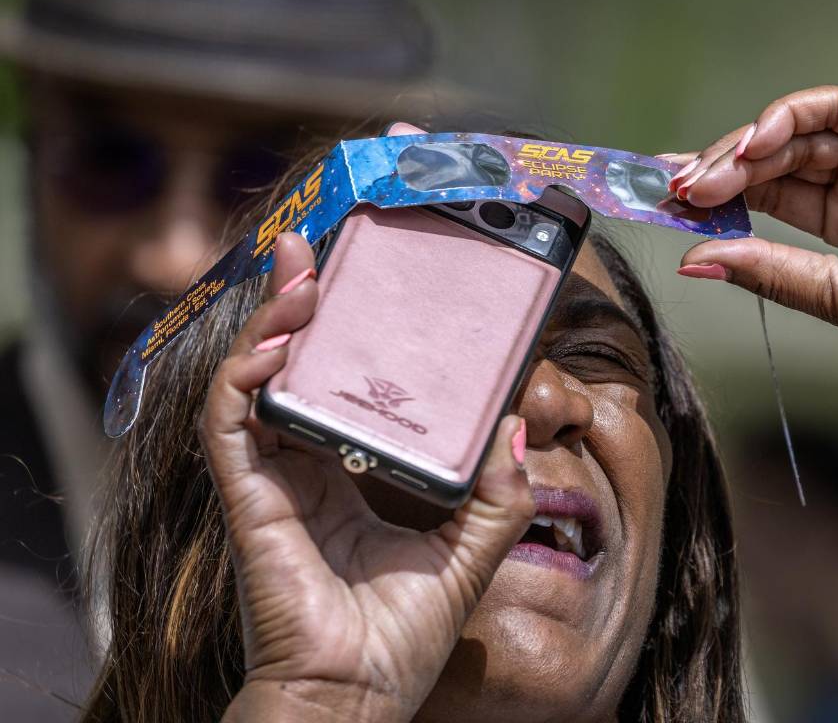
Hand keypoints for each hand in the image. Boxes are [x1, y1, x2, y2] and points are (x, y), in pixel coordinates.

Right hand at [201, 231, 533, 721]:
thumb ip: (498, 493)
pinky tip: (279, 342)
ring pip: (254, 379)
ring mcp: (270, 480)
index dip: (343, 336)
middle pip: (291, 369)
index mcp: (345, 478)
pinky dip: (244, 375)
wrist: (358, 698)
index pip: (337, 387)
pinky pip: (230, 422)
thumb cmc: (401, 638)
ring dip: (272, 321)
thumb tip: (519, 430)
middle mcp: (302, 470)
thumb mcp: (470, 551)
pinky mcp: (249, 497)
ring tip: (302, 273)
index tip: (368, 285)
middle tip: (315, 248)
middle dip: (297, 304)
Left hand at [674, 85, 837, 393]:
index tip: (664, 201)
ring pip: (796, 132)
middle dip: (716, 170)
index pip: (763, 195)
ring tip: (704, 177)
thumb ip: (765, 270)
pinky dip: (790, 119)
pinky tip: (754, 145)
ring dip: (743, 148)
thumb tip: (693, 260)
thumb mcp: (832, 293)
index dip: (713, 195)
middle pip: (771, 160)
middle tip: (672, 189)